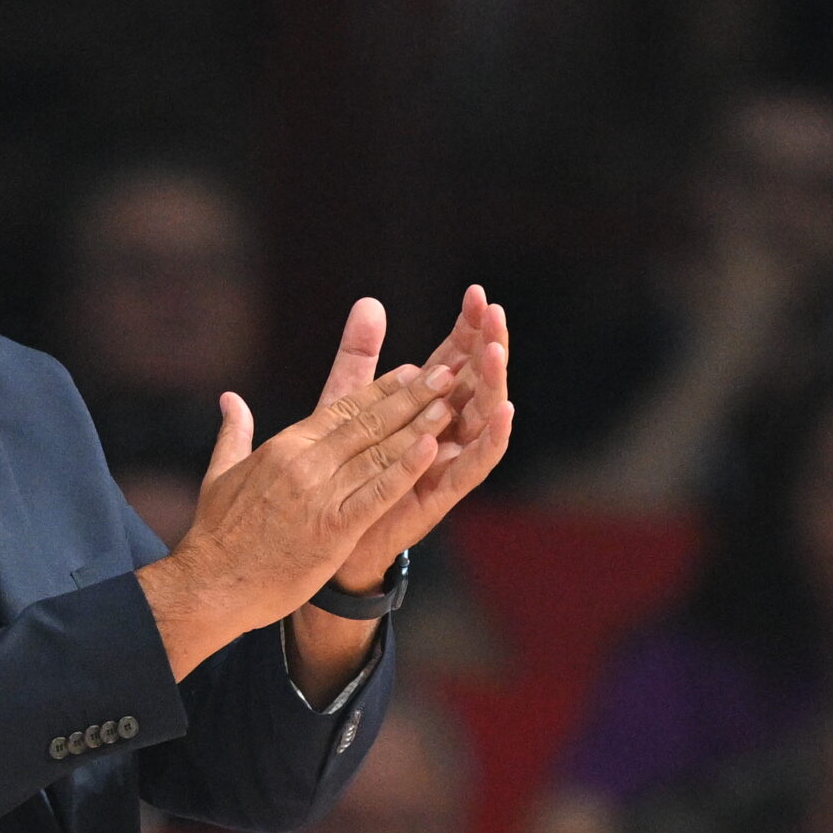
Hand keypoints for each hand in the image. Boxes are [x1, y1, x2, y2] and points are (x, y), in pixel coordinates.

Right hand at [137, 347, 450, 677]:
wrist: (210, 585)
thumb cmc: (215, 535)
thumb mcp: (220, 473)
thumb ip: (234, 433)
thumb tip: (230, 399)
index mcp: (283, 448)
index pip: (342, 409)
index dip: (381, 389)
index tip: (412, 372)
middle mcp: (305, 464)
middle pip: (367, 423)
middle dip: (412, 396)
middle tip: (448, 372)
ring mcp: (320, 496)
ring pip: (378, 453)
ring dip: (418, 426)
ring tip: (451, 404)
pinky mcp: (332, 530)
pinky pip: (377, 493)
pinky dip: (406, 470)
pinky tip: (432, 450)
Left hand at [332, 287, 514, 589]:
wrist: (330, 538)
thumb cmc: (341, 469)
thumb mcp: (346, 403)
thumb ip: (360, 356)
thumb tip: (369, 302)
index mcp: (424, 406)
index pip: (454, 359)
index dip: (466, 328)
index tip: (477, 294)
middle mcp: (445, 431)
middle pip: (475, 381)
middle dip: (487, 345)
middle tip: (495, 312)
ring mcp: (447, 462)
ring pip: (481, 417)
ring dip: (492, 383)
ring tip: (496, 350)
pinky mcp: (442, 493)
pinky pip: (474, 465)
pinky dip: (490, 439)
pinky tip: (502, 411)